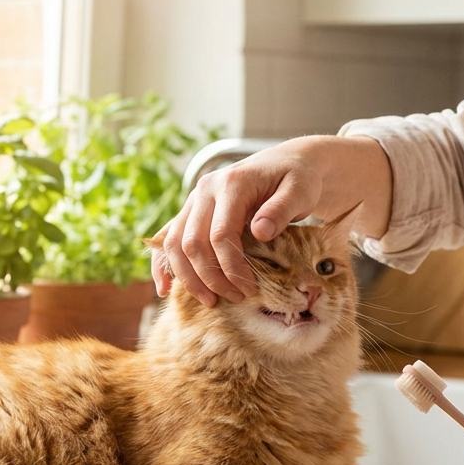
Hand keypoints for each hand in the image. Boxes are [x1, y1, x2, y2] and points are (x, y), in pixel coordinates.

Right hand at [152, 135, 392, 306]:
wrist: (289, 163)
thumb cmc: (298, 179)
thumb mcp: (300, 190)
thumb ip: (282, 209)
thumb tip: (260, 232)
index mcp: (231, 183)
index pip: (220, 234)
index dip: (231, 267)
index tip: (250, 289)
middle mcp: (205, 190)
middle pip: (192, 242)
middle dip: (210, 277)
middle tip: (235, 298)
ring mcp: (195, 200)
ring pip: (174, 243)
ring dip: (188, 277)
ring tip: (210, 301)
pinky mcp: (192, 211)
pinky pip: (168, 239)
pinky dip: (163, 264)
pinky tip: (164, 289)